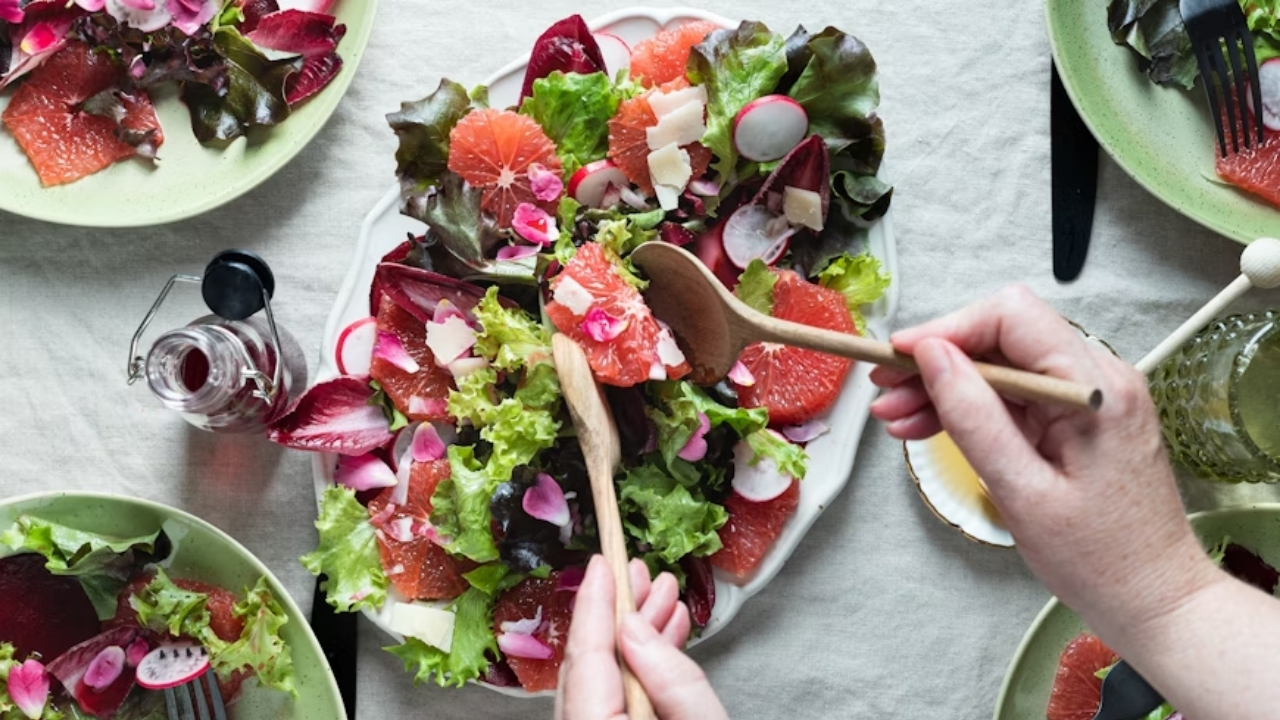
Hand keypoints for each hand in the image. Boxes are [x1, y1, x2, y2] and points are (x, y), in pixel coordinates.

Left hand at [556, 555, 727, 719]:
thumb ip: (671, 679)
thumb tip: (634, 626)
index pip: (586, 657)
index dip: (595, 604)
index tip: (601, 564)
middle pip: (589, 665)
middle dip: (618, 613)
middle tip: (640, 574)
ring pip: (600, 681)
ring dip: (632, 638)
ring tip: (662, 600)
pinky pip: (610, 702)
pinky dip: (637, 669)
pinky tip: (663, 639)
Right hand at [868, 286, 1220, 640]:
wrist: (1155, 600)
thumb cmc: (1100, 559)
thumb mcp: (1022, 491)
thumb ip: (975, 418)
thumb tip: (932, 356)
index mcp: (1094, 388)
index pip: (1011, 317)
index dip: (947, 328)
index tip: (897, 354)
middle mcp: (1098, 377)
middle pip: (1001, 337)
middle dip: (936, 359)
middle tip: (883, 389)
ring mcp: (1089, 396)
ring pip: (1001, 366)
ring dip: (945, 385)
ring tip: (894, 416)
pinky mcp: (1078, 418)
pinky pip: (1014, 396)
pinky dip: (970, 407)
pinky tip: (926, 425)